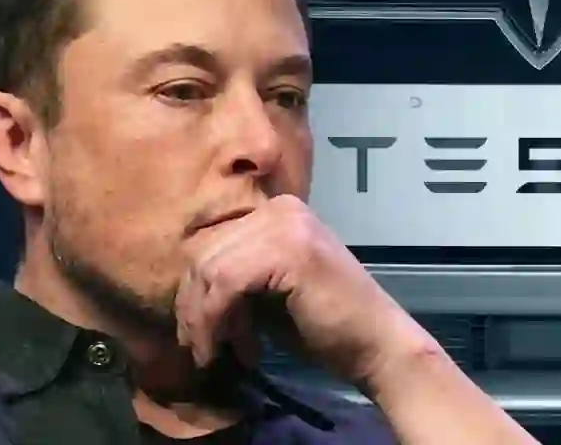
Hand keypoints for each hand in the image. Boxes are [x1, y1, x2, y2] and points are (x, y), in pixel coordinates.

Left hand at [175, 194, 438, 386]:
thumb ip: (235, 276)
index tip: (202, 335)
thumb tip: (184, 290)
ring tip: (222, 353)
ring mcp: (286, 225)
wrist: (376, 345)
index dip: (195, 292)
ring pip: (209, 269)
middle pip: (203, 253)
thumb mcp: (268, 291)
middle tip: (205, 349)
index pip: (210, 242)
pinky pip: (226, 282)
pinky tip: (240, 349)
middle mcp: (281, 208)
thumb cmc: (326, 325)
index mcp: (277, 211)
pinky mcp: (289, 250)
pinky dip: (220, 321)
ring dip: (206, 320)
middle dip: (194, 309)